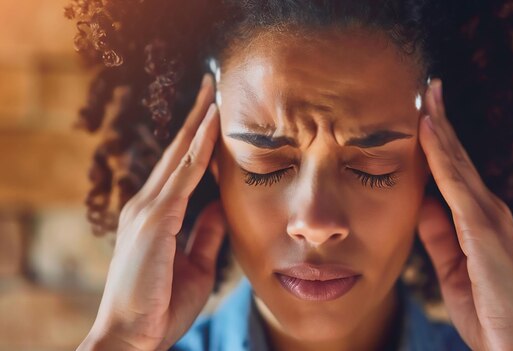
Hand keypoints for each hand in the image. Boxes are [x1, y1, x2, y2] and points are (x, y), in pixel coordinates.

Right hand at [78, 74, 225, 350]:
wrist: (131, 337)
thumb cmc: (159, 306)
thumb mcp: (195, 264)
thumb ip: (205, 232)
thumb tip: (221, 206)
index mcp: (155, 216)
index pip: (180, 168)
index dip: (198, 138)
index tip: (215, 113)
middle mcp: (147, 205)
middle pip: (177, 152)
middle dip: (196, 118)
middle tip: (212, 85)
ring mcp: (147, 209)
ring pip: (179, 155)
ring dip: (199, 122)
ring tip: (215, 91)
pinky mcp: (154, 220)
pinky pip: (183, 174)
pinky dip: (199, 147)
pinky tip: (214, 124)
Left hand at [416, 79, 512, 350]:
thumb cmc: (487, 311)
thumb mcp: (452, 269)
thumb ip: (438, 237)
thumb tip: (421, 206)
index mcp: (478, 221)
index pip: (454, 172)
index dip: (439, 142)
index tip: (423, 114)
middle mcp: (488, 211)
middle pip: (458, 158)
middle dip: (442, 121)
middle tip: (429, 86)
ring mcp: (489, 217)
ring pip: (458, 162)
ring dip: (441, 126)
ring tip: (427, 93)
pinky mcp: (484, 229)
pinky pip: (456, 183)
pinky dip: (442, 153)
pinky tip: (428, 129)